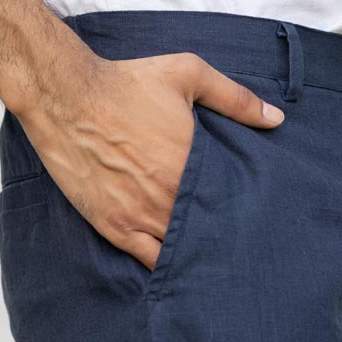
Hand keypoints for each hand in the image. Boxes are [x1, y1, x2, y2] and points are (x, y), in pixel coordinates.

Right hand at [23, 51, 283, 269]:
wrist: (65, 95)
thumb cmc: (126, 83)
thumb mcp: (188, 75)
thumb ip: (235, 99)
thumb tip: (276, 119)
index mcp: (192, 166)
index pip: (232, 204)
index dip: (243, 212)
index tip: (254, 216)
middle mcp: (169, 198)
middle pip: (209, 232)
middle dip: (223, 236)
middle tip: (240, 243)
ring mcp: (141, 217)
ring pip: (182, 252)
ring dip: (197, 253)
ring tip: (214, 257)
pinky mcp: (114, 227)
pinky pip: (148, 261)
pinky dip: (166, 265)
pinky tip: (179, 266)